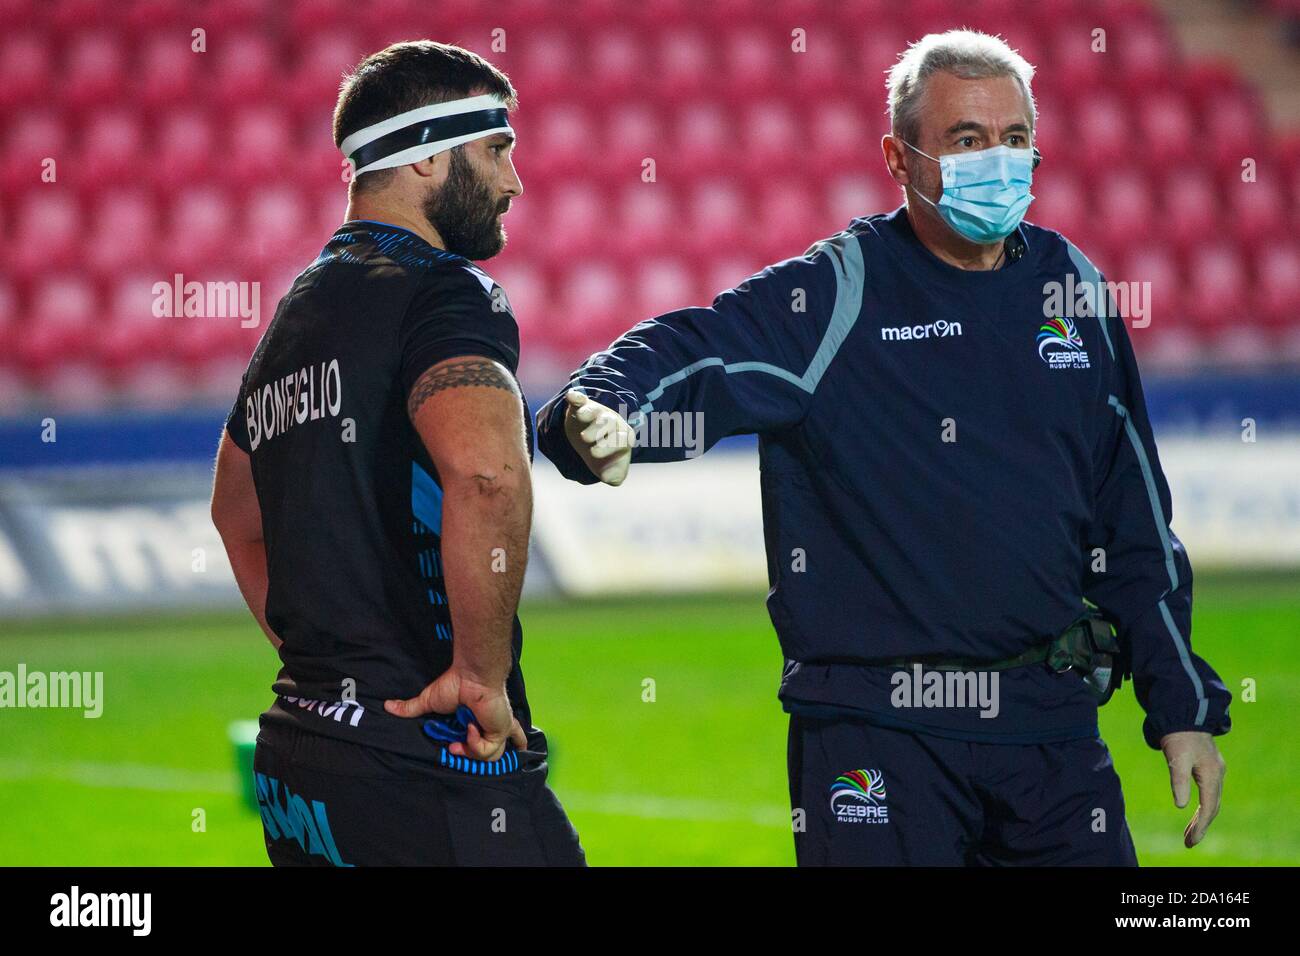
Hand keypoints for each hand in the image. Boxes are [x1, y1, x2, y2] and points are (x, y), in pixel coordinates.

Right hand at [384, 667, 527, 760]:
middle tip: (453, 747)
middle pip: (485, 755)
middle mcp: (488, 726)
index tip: (451, 747)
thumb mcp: (428, 701)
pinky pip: (489, 750)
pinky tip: (470, 729)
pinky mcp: (501, 731)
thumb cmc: (455, 684)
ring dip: (471, 751)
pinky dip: (476, 744)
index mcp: (474, 722)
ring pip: (490, 756)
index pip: (476, 744)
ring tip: (459, 740)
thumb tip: (387, 706)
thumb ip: (410, 708)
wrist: (473, 676)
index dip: (465, 750)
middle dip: (468, 755)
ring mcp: (496, 729)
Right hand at [562, 389, 632, 485]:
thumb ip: (614, 476)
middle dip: (598, 429)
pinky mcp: (582, 407)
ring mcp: (598, 413)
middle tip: (585, 438)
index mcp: (623, 437)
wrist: (592, 444)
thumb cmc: (604, 458)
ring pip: (595, 410)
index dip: (610, 445)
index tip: (593, 453)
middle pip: (609, 422)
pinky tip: (570, 396)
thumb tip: (607, 476)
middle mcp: (612, 423)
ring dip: (588, 413)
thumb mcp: (610, 471)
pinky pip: (581, 400)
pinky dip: (576, 397)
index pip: (623, 438)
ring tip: (581, 417)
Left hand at [1160, 731, 1224, 847]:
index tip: (1191, 841)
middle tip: (1189, 842)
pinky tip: (1194, 810)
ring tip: (1190, 833)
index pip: (1208, 807)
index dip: (1201, 826)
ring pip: (1211, 800)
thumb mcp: (1176, 759)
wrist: (1183, 712)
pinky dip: (1202, 805)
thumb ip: (1179, 781)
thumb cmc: (1178, 736)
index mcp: (1212, 775)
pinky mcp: (1207, 765)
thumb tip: (1180, 805)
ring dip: (1201, 817)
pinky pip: (1208, 792)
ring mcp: (1214, 769)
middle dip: (1201, 825)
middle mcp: (1217, 774)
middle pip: (1212, 806)